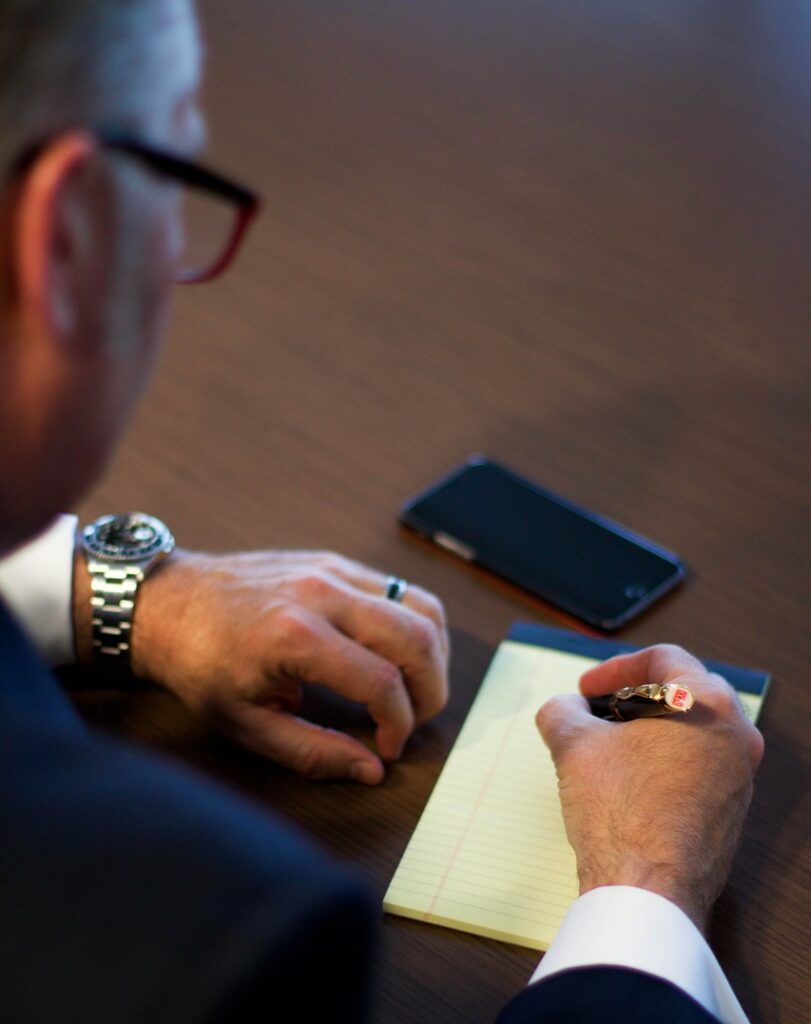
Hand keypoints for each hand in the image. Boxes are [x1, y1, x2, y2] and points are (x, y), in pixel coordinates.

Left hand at [76, 549, 448, 783]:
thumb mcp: (246, 723)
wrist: (169, 602)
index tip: (387, 748)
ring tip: (416, 689)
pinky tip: (397, 654)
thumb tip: (370, 769)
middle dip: (431, 690)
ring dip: (432, 653)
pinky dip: (413, 625)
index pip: (382, 683)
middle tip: (414, 721)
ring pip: (420, 605)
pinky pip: (399, 589)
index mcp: (296, 637)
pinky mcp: (336, 562)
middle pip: (416, 638)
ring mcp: (333, 571)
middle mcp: (323, 595)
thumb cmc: (200, 663)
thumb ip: (313, 751)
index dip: (398, 724)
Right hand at [536, 645, 763, 931]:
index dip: (615, 667)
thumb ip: (562, 709)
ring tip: (608, 747)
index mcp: (707, 705)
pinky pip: (699, 767)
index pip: (664, 658)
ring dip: (651, 729)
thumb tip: (564, 708)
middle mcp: (735, 736)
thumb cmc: (618, 812)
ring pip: (694, 731)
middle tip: (599, 710)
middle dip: (636, 695)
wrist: (646, 890)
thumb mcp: (572, 745)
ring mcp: (737, 776)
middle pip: (685, 690)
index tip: (587, 690)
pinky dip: (665, 761)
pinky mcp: (730, 812)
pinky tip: (628, 782)